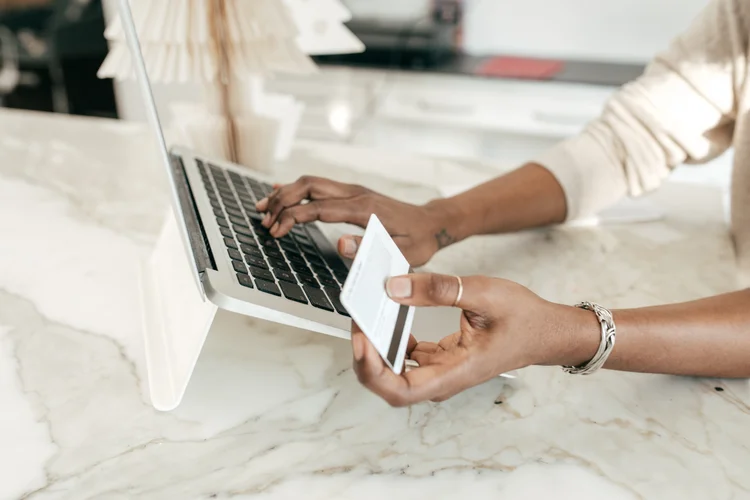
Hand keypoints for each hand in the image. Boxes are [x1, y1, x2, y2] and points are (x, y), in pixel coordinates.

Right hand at [255, 176, 454, 266]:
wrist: (431, 224)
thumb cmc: (417, 241)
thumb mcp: (400, 252)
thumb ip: (371, 249)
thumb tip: (341, 244)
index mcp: (364, 209)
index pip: (318, 207)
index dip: (293, 218)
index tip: (276, 231)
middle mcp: (356, 194)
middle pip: (309, 186)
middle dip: (282, 202)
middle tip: (265, 222)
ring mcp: (353, 190)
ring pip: (311, 183)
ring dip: (285, 193)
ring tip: (263, 208)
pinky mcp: (352, 193)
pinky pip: (320, 186)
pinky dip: (297, 190)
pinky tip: (280, 194)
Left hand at [350, 273, 595, 405]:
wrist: (547, 331)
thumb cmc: (524, 318)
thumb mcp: (483, 293)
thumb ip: (437, 289)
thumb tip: (394, 287)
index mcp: (455, 372)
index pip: (401, 390)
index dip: (372, 371)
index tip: (361, 340)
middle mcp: (444, 378)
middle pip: (390, 385)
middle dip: (365, 358)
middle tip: (357, 322)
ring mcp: (441, 370)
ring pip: (394, 371)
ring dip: (375, 347)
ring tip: (366, 315)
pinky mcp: (440, 359)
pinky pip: (406, 355)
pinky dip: (390, 338)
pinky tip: (386, 315)